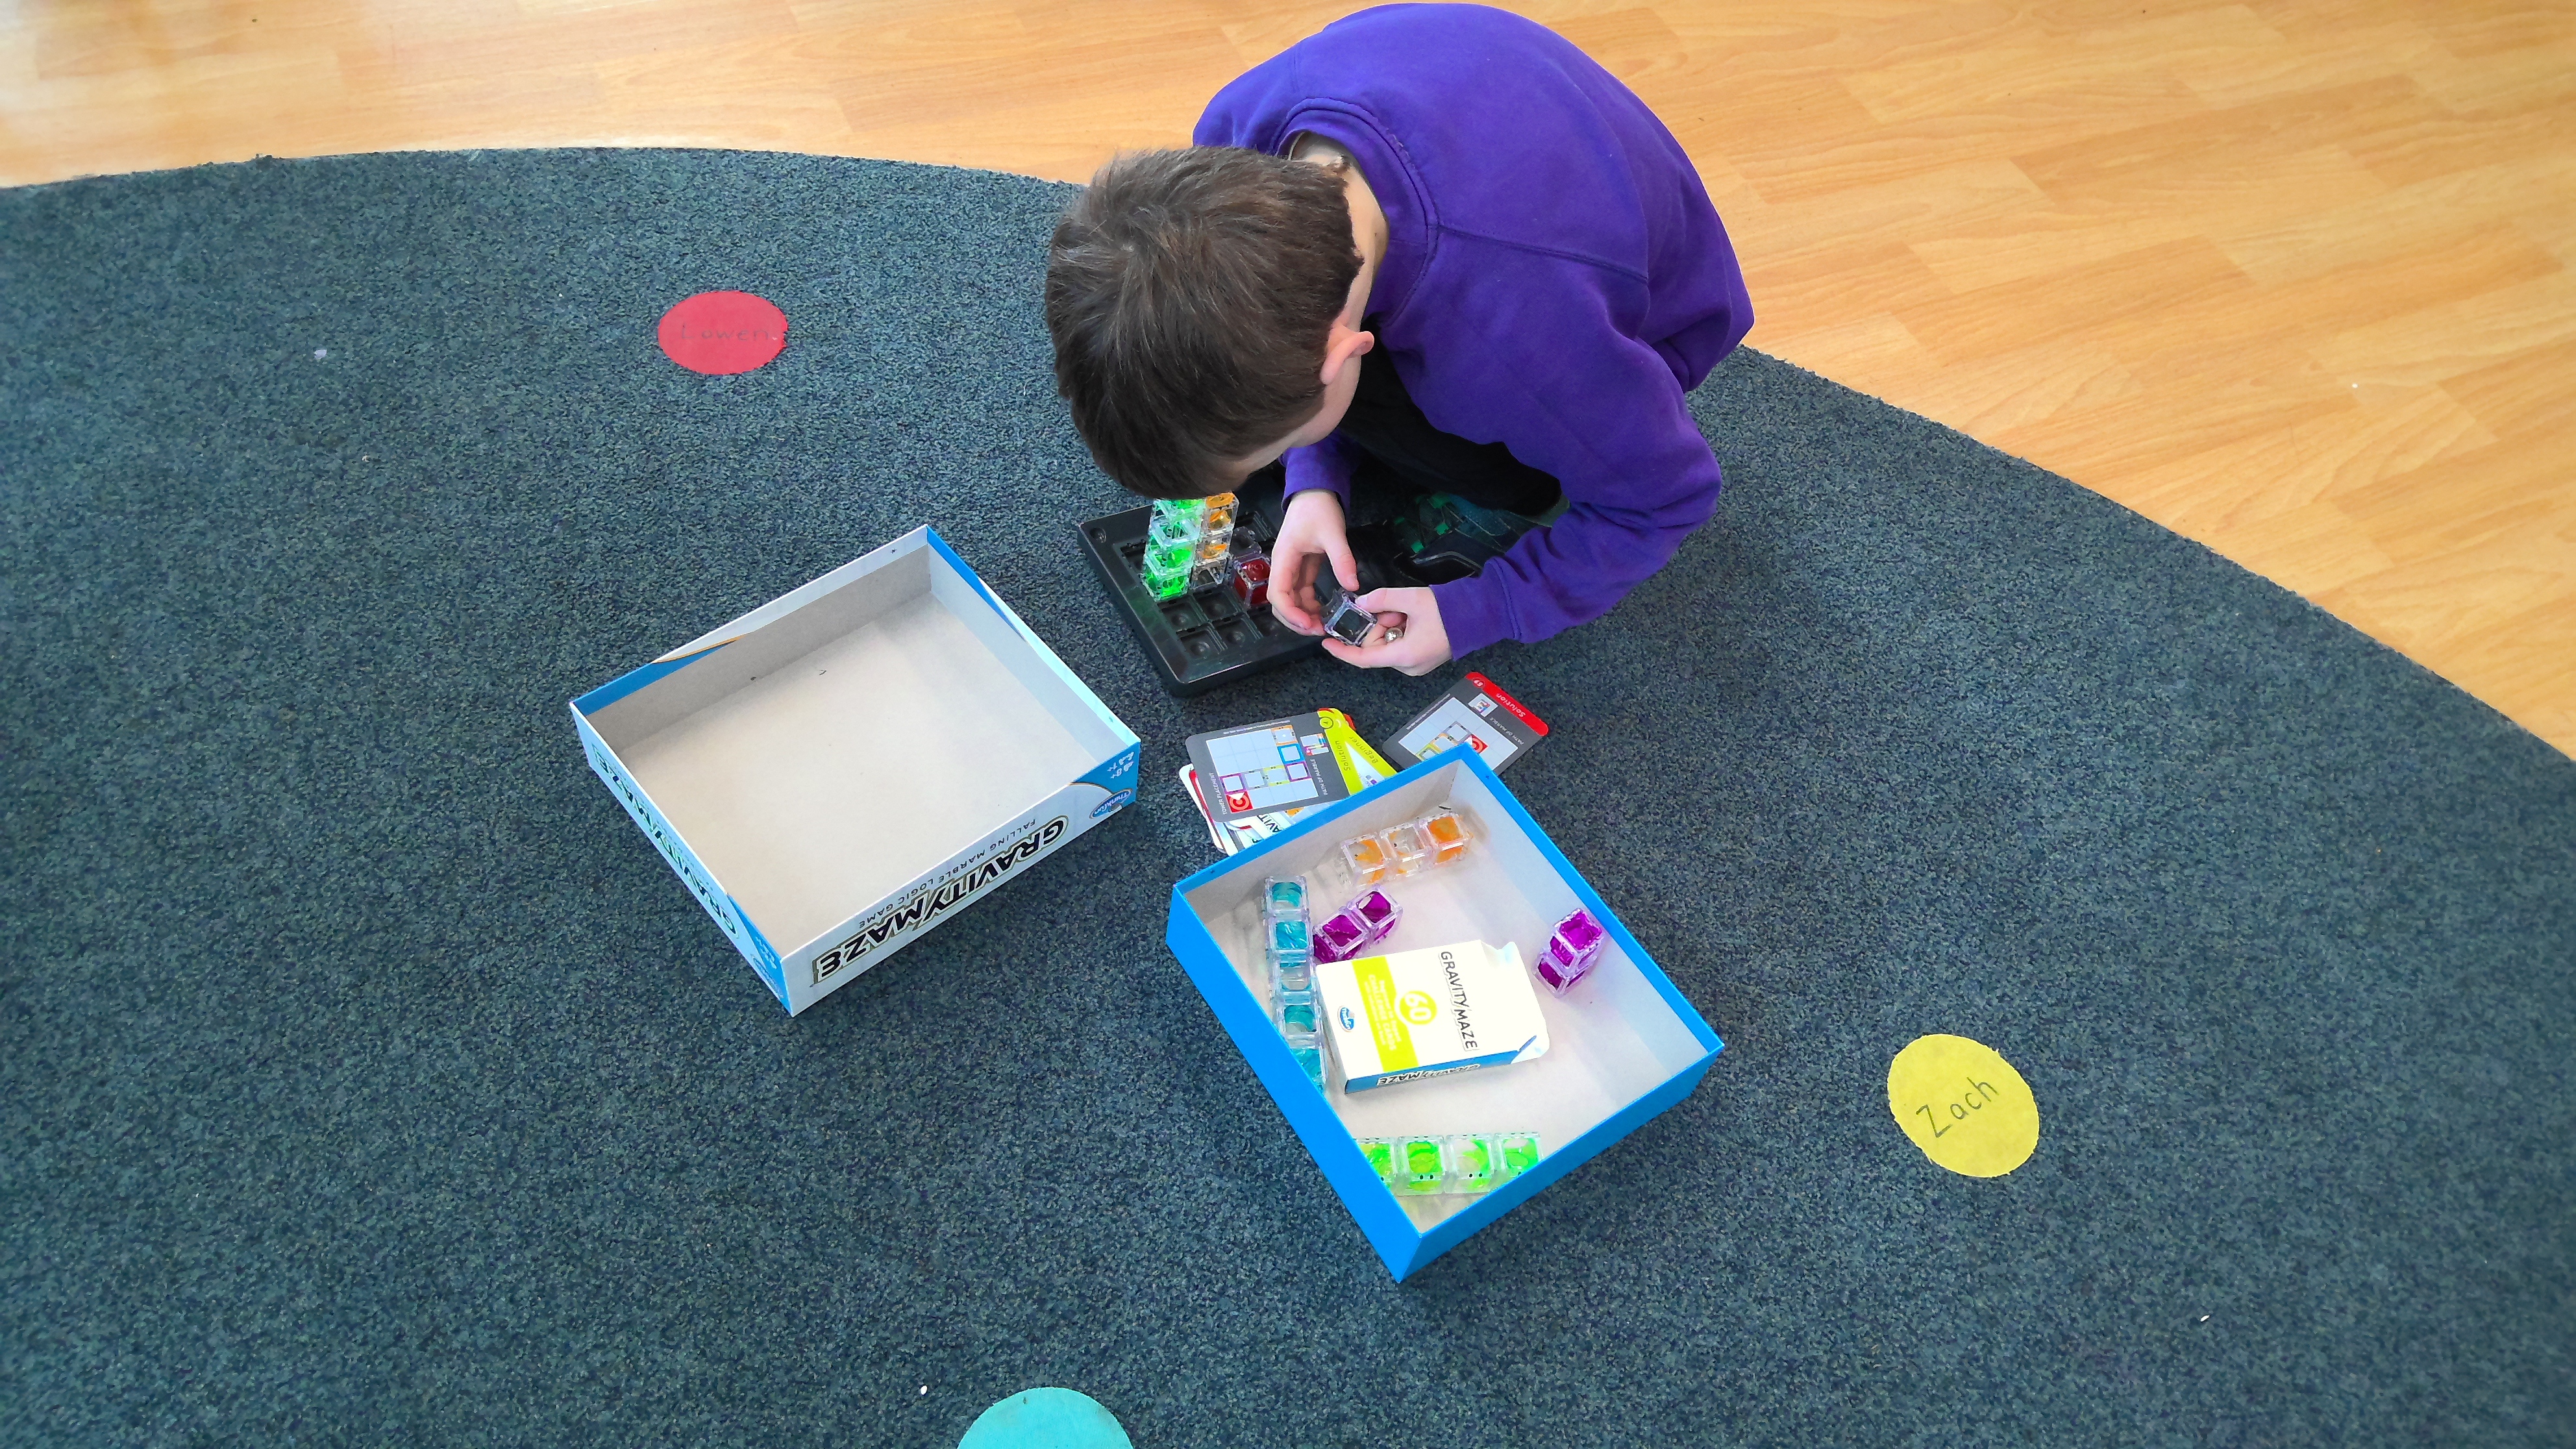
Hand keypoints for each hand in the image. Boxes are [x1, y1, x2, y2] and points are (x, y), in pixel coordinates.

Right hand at [1269, 489, 1358, 635]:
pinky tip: (1325, 612)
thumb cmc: (1318, 508)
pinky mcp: (1302, 567)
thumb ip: (1342, 559)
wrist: (1315, 491)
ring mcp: (1291, 568)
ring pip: (1291, 600)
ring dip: (1304, 615)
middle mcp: (1283, 566)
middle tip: (1319, 631)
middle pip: (1281, 602)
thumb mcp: (1333, 533)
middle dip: (1296, 620)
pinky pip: (1302, 592)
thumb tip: (1353, 587)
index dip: (1291, 613)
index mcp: (1284, 558)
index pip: (1278, 594)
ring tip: (1324, 625)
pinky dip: (1310, 605)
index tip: (1310, 625)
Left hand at [1322, 587, 1451, 674]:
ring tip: (1406, 611)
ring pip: (1387, 643)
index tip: (1326, 642)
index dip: (1342, 651)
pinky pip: (1400, 643)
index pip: (1364, 658)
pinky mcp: (1422, 658)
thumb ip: (1381, 599)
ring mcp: (1416, 664)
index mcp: (1404, 656)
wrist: (1480, 615)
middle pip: (1376, 647)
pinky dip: (1399, 628)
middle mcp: (1409, 666)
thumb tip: (1361, 602)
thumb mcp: (1410, 598)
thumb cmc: (1449, 609)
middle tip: (1392, 608)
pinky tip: (1411, 617)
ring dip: (1389, 624)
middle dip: (1377, 624)